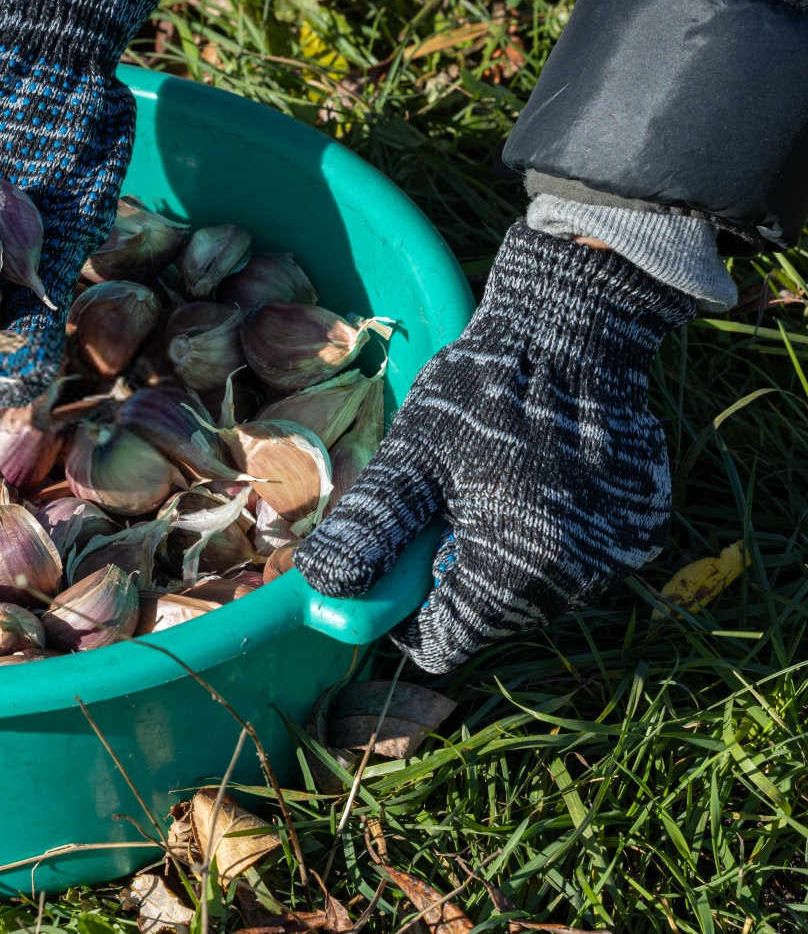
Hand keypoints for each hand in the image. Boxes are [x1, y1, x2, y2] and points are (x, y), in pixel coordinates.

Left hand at [295, 224, 695, 672]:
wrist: (572, 328)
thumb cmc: (479, 390)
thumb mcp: (410, 456)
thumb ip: (371, 527)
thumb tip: (326, 584)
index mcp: (517, 566)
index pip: (446, 642)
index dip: (406, 616)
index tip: (394, 571)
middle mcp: (581, 577)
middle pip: (490, 619)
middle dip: (453, 581)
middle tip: (439, 512)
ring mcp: (621, 554)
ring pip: (532, 592)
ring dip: (499, 560)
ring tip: (486, 489)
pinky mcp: (642, 529)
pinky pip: (576, 561)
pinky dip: (545, 538)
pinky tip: (531, 483)